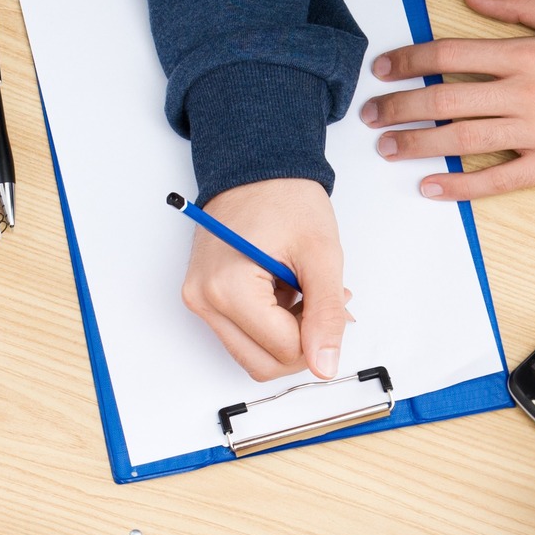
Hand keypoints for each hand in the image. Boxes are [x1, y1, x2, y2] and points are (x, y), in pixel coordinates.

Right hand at [182, 178, 351, 381]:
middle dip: (302, 344)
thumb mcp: (321, 255)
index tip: (335, 302)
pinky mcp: (204, 298)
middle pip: (263, 364)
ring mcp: (199, 300)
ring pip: (253, 356)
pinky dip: (272, 326)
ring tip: (304, 294)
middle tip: (323, 303)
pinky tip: (287, 293)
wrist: (256, 168)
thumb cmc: (286, 198)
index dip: (319, 335)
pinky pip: (243, 336)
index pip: (283, 351)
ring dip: (287, 337)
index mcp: (227, 288)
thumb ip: (326, 314)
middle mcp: (203, 299)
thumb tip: (325, 366)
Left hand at [359, 0, 534, 201]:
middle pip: (444, 100)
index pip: (450, 55)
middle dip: (399, 107)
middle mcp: (525, 94)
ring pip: (461, 141)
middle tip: (370, 114)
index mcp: (528, 53)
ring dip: (417, 145)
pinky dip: (460, 187)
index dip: (410, 61)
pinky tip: (432, 187)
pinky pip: (497, 182)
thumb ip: (520, 6)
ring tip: (386, 148)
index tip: (383, 68)